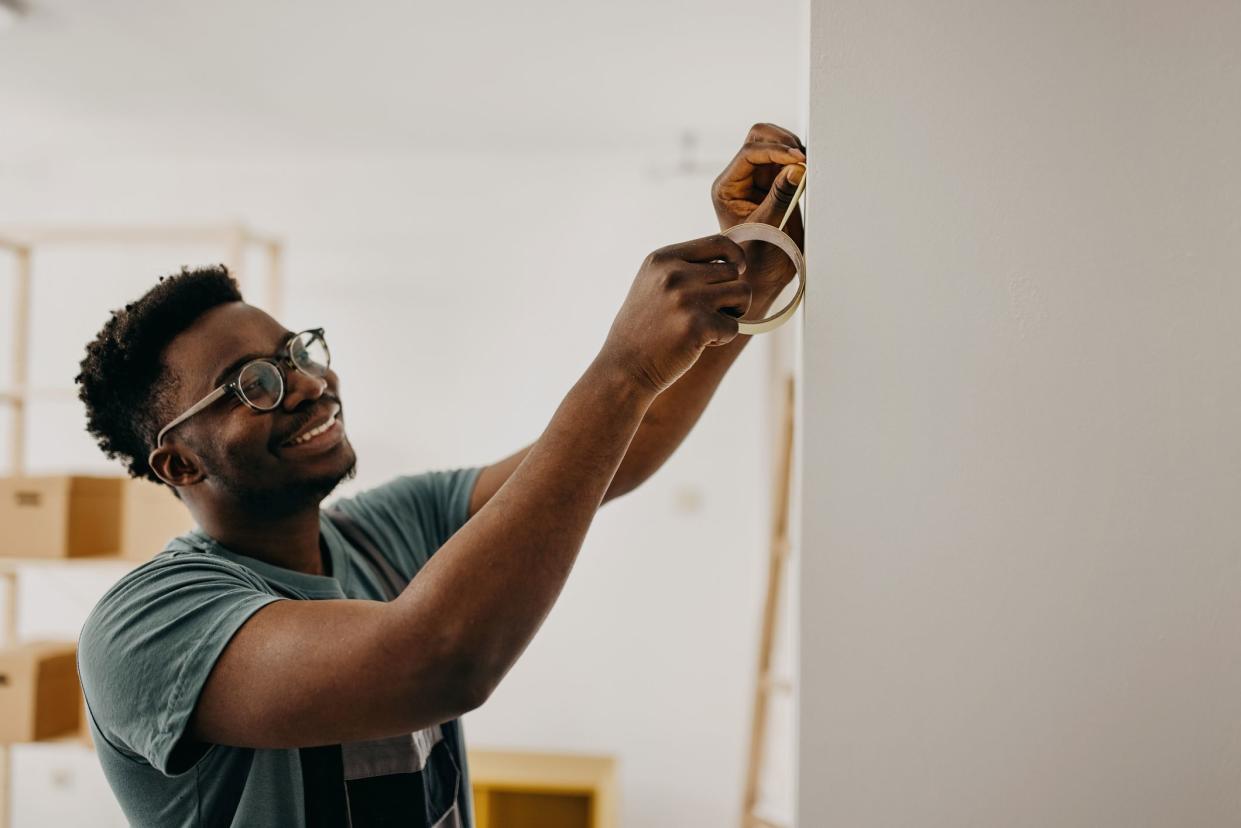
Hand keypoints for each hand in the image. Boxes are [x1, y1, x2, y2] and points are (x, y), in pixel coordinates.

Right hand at [600, 235, 752, 394]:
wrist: (624, 367)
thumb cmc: (643, 329)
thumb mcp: (653, 284)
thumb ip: (686, 267)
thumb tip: (736, 258)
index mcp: (663, 258)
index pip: (720, 243)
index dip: (736, 257)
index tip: (737, 270)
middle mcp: (674, 274)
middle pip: (734, 271)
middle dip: (730, 293)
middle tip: (710, 312)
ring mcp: (685, 299)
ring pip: (742, 294)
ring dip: (733, 313)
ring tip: (709, 325)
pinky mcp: (697, 326)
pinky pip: (734, 326)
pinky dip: (722, 338)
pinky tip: (698, 343)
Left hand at [711, 123, 805, 296]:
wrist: (762, 279)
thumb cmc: (757, 261)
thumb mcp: (768, 229)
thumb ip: (780, 197)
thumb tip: (797, 168)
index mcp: (727, 188)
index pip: (750, 153)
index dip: (776, 151)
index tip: (799, 160)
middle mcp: (739, 179)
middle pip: (758, 137)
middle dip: (783, 142)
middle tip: (804, 159)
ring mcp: (757, 179)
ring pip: (774, 143)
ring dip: (792, 149)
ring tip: (809, 166)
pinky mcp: (776, 184)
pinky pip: (788, 160)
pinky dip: (799, 161)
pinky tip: (809, 172)